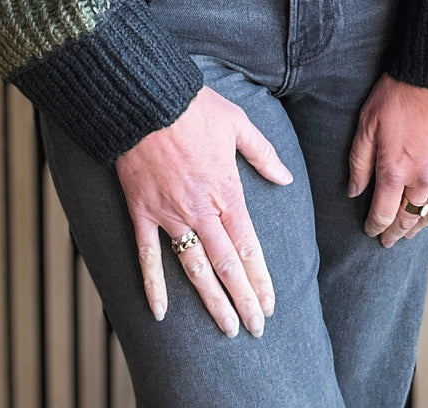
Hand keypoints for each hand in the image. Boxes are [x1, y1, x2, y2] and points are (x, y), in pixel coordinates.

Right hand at [115, 86, 293, 336]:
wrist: (147, 98)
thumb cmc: (194, 107)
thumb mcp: (238, 124)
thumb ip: (263, 154)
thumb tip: (285, 178)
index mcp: (227, 192)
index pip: (248, 248)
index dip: (260, 280)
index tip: (270, 306)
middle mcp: (201, 211)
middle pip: (227, 266)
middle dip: (243, 301)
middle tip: (255, 329)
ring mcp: (169, 215)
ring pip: (195, 268)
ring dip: (212, 301)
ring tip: (226, 328)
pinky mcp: (142, 211)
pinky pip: (147, 255)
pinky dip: (153, 285)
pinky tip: (160, 313)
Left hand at [346, 73, 427, 247]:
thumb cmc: (400, 93)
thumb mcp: (367, 123)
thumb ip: (359, 161)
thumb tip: (354, 189)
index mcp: (395, 170)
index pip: (383, 213)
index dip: (375, 226)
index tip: (370, 231)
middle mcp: (422, 178)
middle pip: (408, 219)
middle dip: (396, 233)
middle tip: (388, 241)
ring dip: (418, 226)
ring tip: (409, 231)